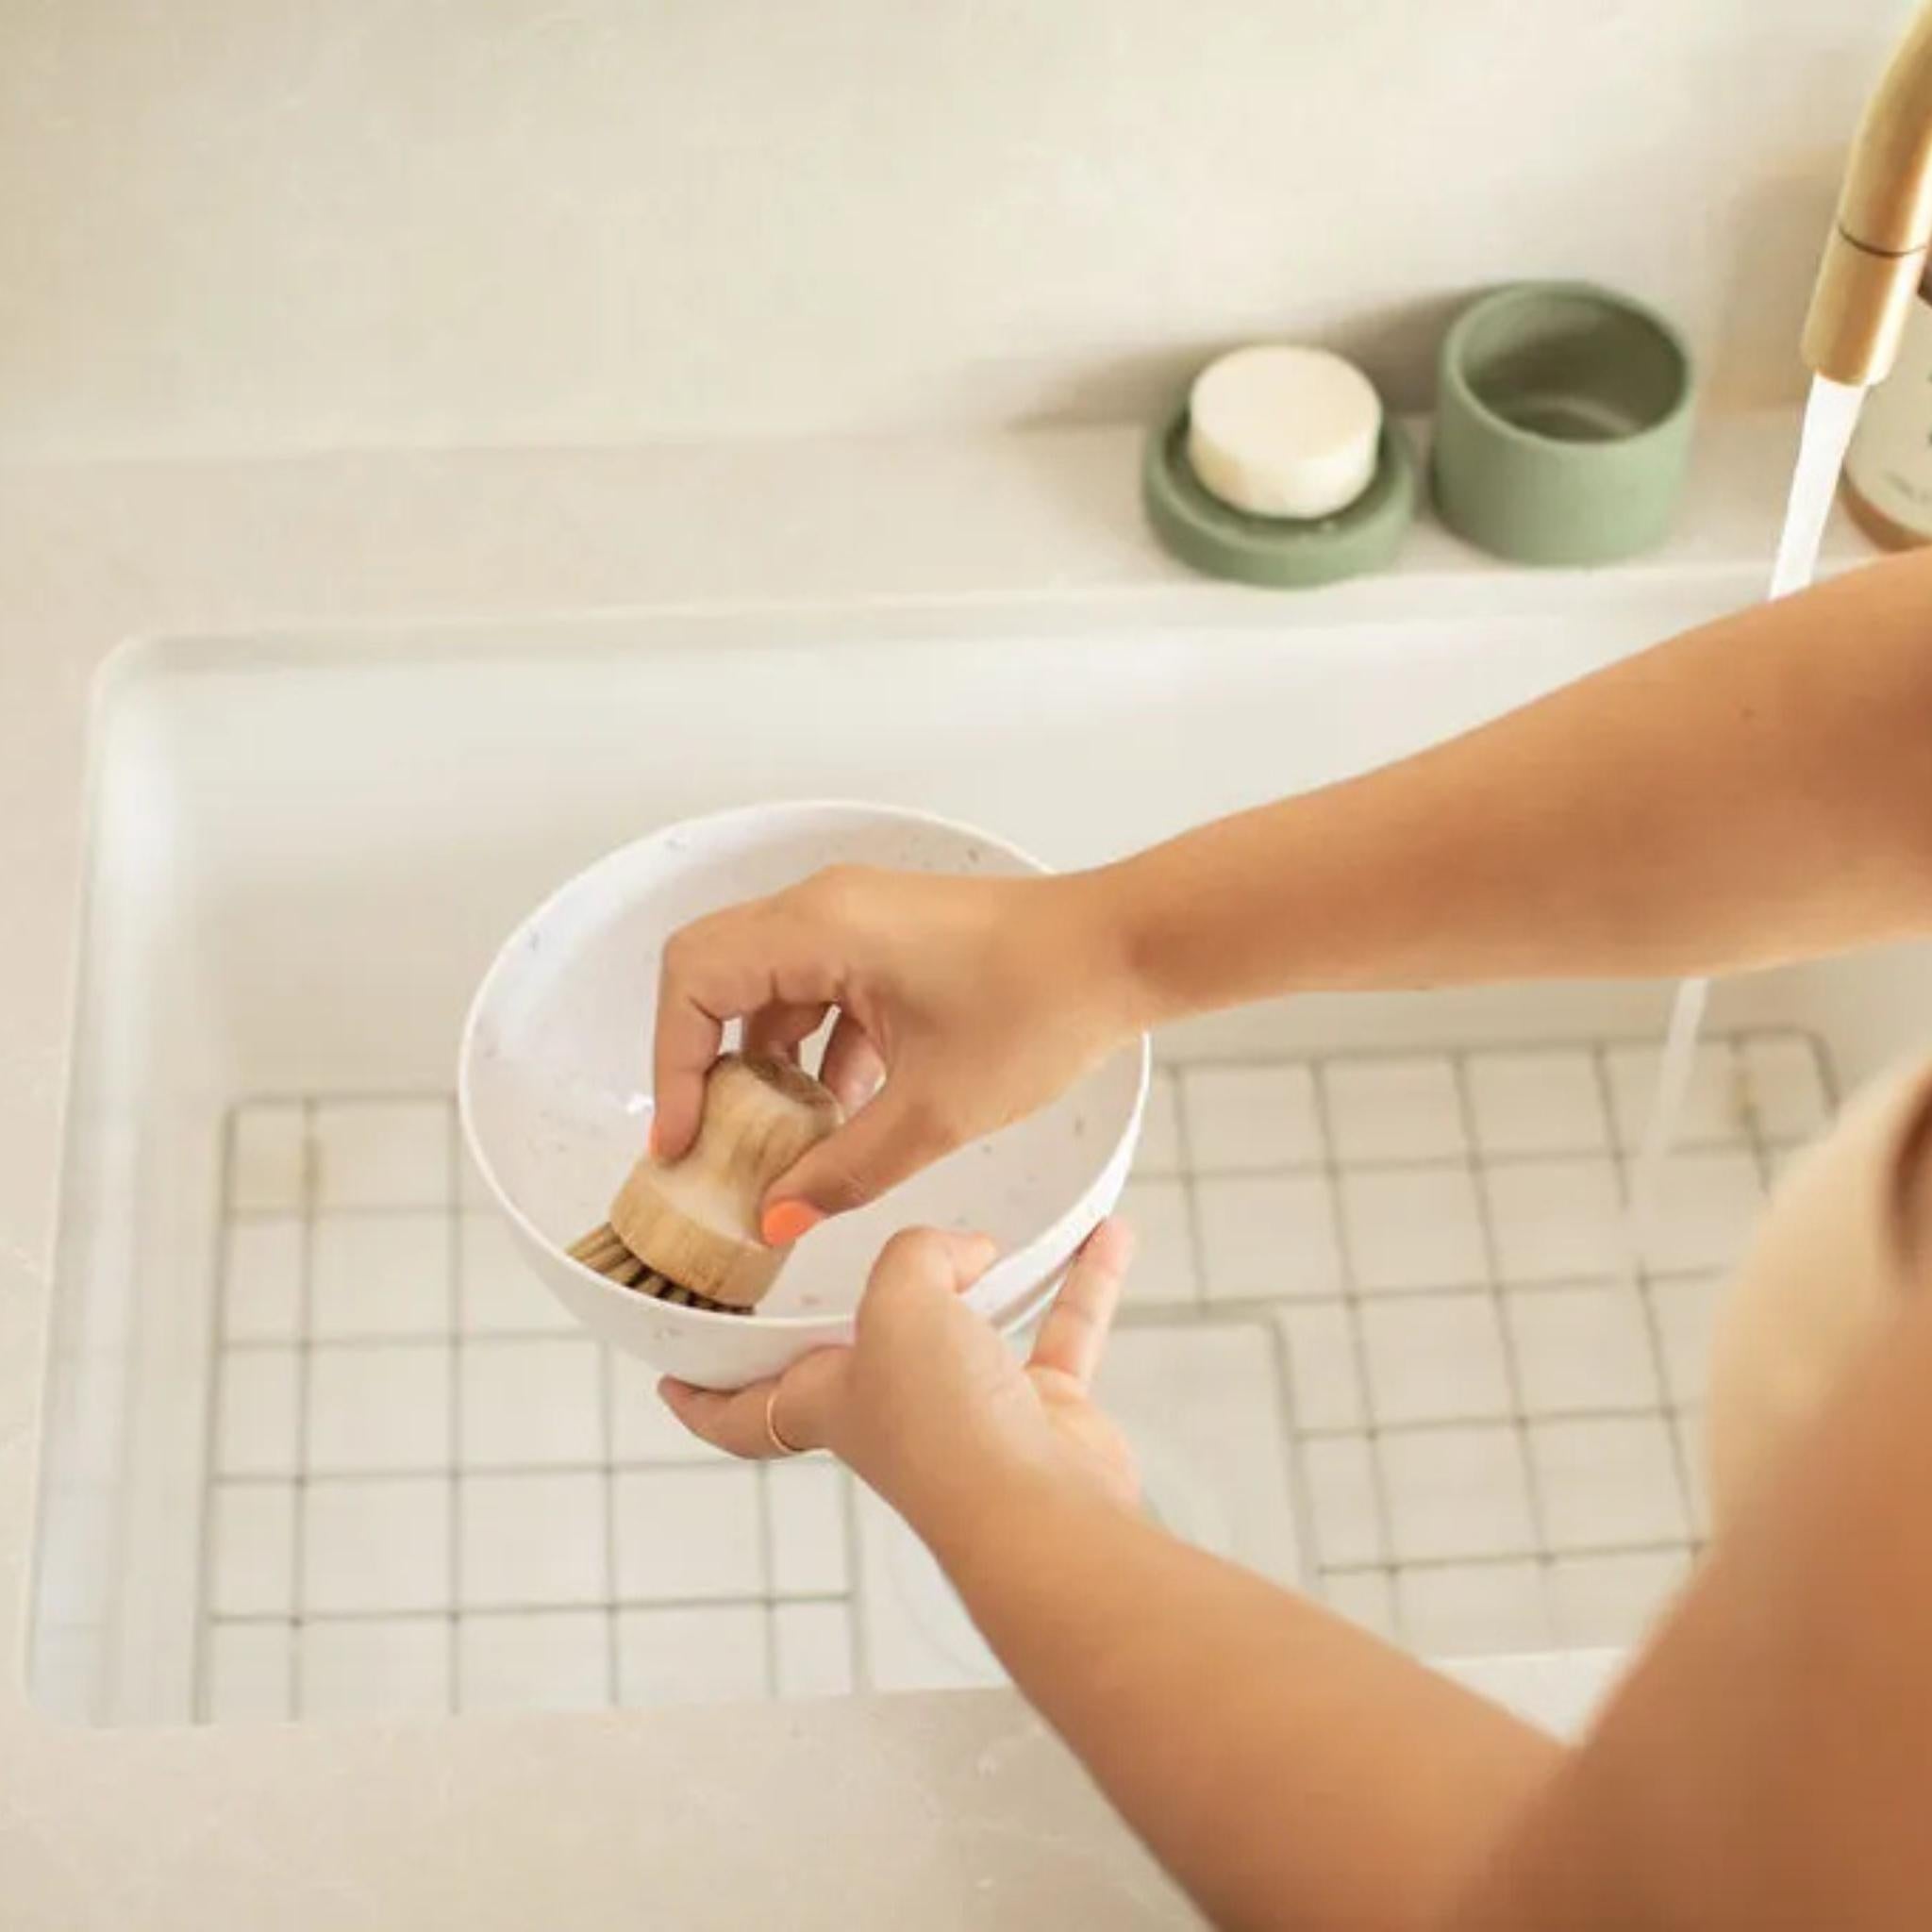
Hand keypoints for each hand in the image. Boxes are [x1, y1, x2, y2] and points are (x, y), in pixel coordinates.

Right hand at [651, 865, 1138, 1238]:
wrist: (1126, 952)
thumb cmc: (1041, 1007)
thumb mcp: (935, 1112)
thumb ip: (844, 1170)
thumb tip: (776, 1217)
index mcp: (819, 926)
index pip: (693, 980)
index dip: (672, 1065)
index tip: (685, 1142)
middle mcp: (825, 907)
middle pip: (716, 978)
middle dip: (706, 1066)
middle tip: (715, 1144)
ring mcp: (858, 918)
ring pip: (770, 991)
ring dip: (767, 1066)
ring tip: (783, 1146)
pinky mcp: (890, 940)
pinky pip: (820, 992)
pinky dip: (816, 1053)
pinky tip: (843, 1118)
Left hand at [659, 1220, 1138, 1537]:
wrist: (1039, 1516)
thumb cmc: (946, 1428)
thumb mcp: (897, 1303)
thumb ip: (916, 1254)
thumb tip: (965, 1252)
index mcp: (827, 1399)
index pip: (739, 1407)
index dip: (699, 1394)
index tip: (667, 1373)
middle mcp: (894, 1410)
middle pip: (860, 1354)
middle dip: (855, 1311)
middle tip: (844, 1249)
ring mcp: (973, 1414)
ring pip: (975, 1327)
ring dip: (993, 1277)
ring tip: (1002, 1227)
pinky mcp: (1043, 1414)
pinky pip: (1061, 1330)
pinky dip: (1082, 1282)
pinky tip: (1106, 1234)